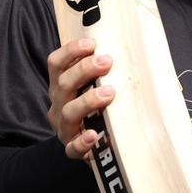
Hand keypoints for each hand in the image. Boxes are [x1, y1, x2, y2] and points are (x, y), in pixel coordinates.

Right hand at [46, 37, 114, 158]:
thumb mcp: (95, 88)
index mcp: (62, 86)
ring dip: (87, 100)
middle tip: (107, 62)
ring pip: (68, 112)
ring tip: (109, 93)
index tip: (92, 44)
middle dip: (84, 70)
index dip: (70, 51)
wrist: (92, 147)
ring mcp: (64, 128)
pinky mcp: (72, 149)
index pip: (56, 64)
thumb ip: (105, 72)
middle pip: (64, 84)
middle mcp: (59, 104)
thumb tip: (135, 49)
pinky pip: (73, 147)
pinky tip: (94, 135)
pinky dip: (82, 141)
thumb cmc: (98, 110)